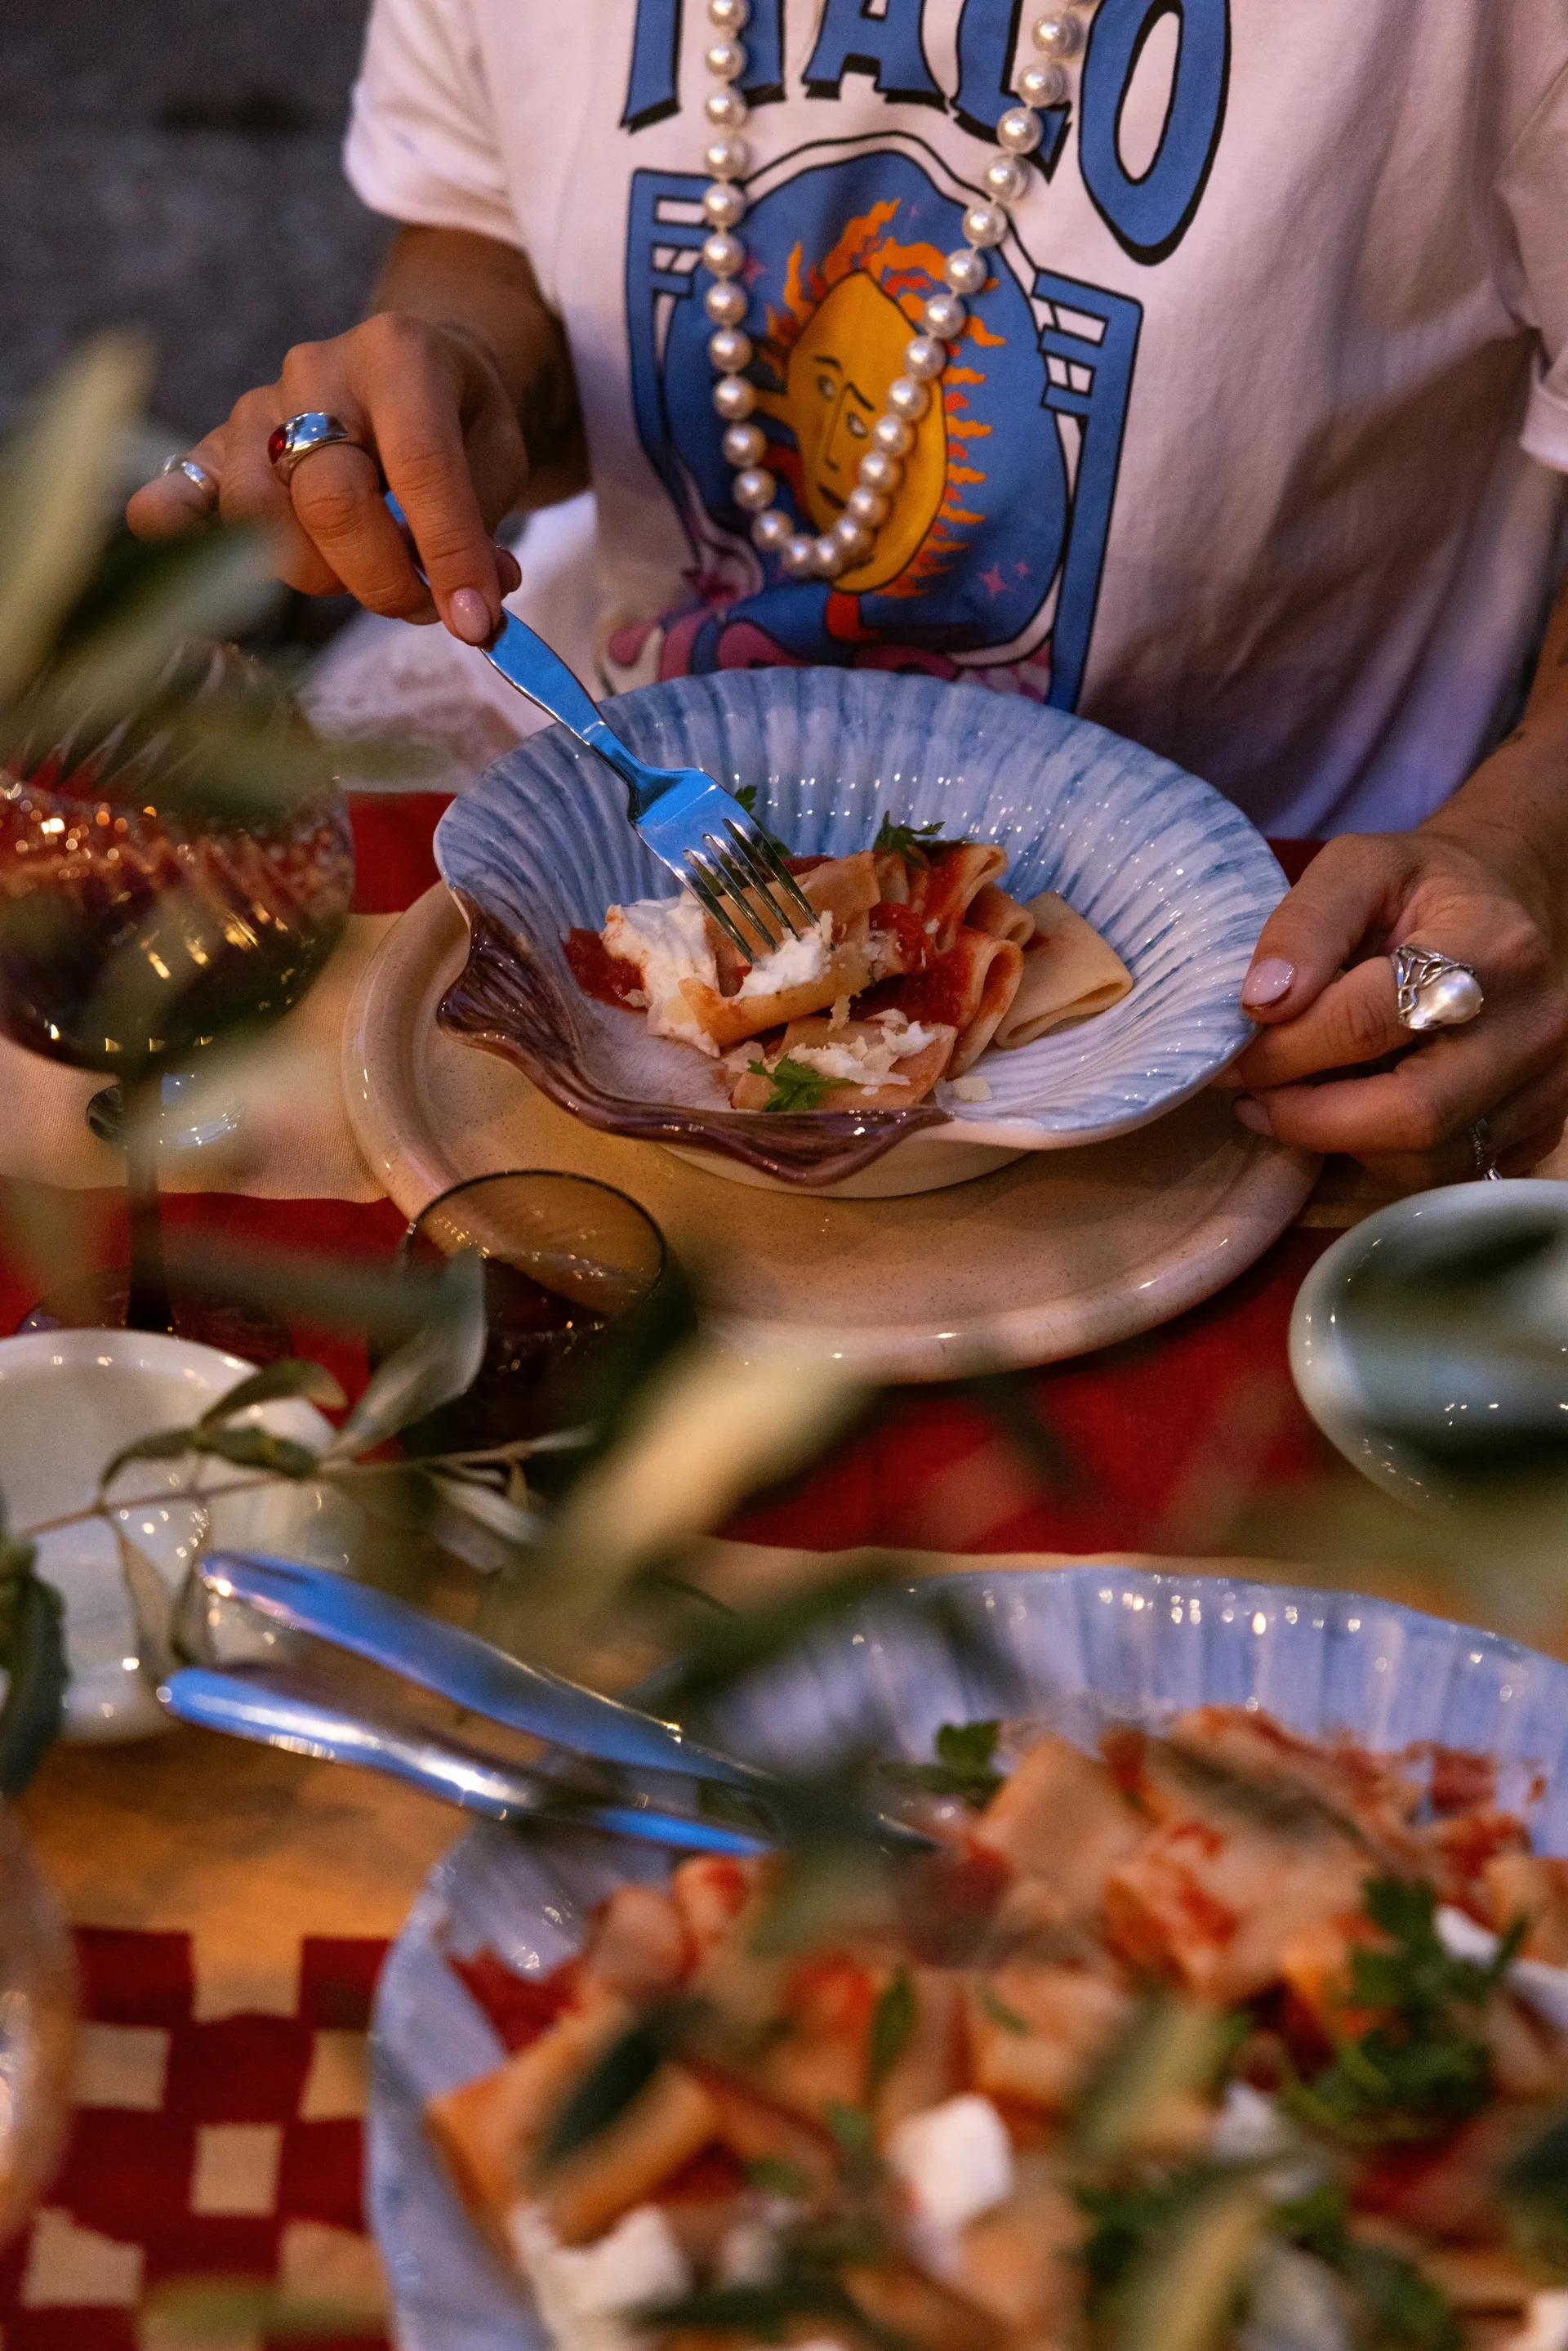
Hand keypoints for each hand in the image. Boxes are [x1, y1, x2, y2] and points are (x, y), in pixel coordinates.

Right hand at [126, 313, 527, 642]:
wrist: (407, 369)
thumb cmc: (456, 418)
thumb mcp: (498, 455)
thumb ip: (482, 526)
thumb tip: (471, 607)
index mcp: (398, 356)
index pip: (420, 464)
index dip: (449, 553)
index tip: (474, 620)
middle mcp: (316, 373)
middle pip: (329, 498)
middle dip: (381, 577)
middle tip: (420, 604)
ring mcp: (256, 409)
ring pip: (261, 518)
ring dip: (319, 575)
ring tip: (365, 574)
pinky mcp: (217, 448)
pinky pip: (181, 492)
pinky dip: (175, 528)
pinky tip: (173, 546)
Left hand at [1232, 827, 1567, 1184]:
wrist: (1511, 903)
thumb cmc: (1425, 888)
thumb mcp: (1358, 868)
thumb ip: (1304, 925)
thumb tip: (1260, 1002)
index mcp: (1493, 947)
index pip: (1370, 1022)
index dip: (1286, 1049)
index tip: (1233, 1056)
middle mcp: (1534, 1026)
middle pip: (1411, 1113)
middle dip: (1310, 1117)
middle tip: (1254, 1097)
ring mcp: (1548, 1086)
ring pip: (1426, 1160)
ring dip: (1341, 1141)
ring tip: (1295, 1100)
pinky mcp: (1542, 1130)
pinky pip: (1446, 1174)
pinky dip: (1383, 1154)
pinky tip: (1352, 1110)